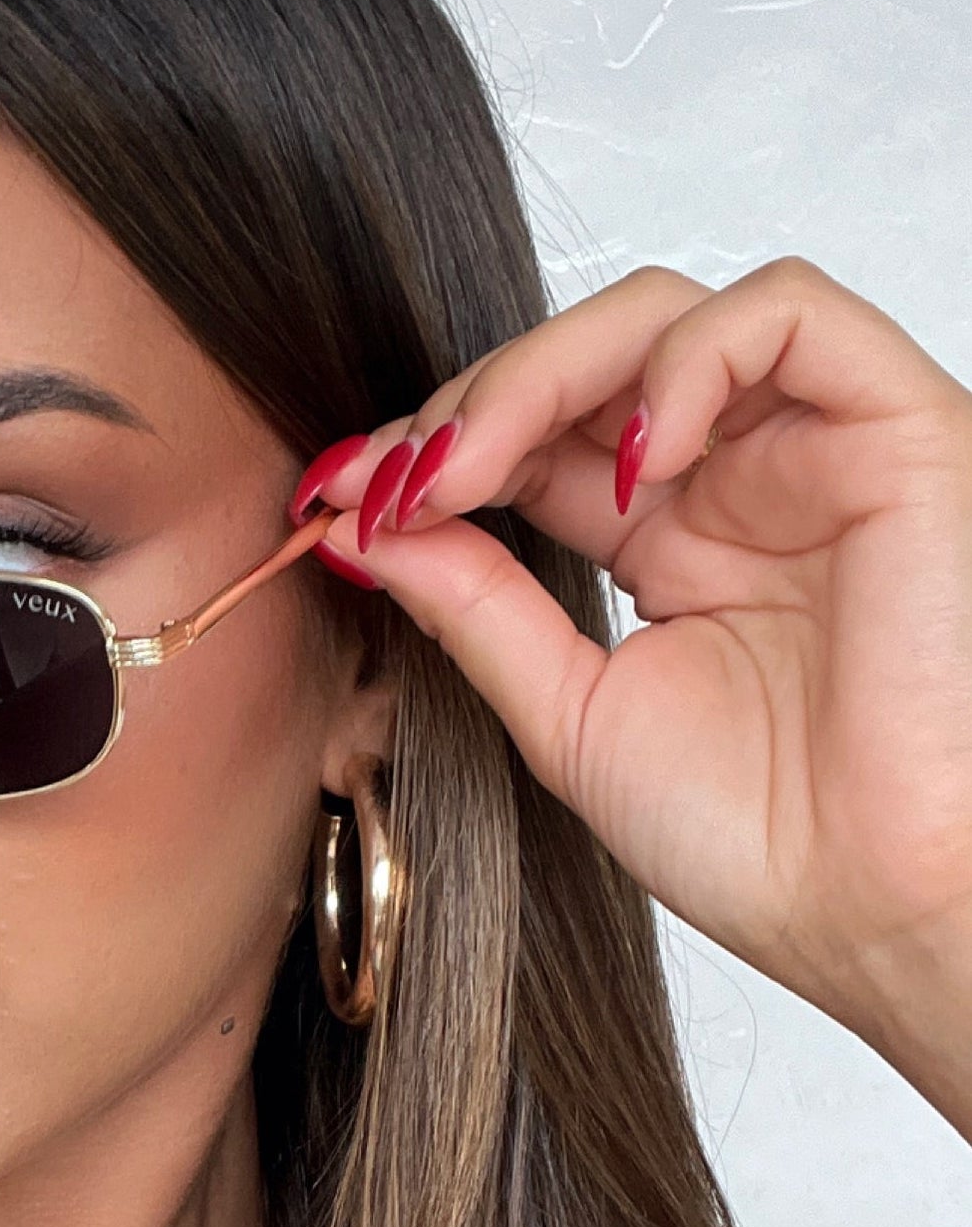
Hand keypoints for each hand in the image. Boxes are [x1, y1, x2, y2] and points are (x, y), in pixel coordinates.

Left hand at [306, 259, 971, 1118]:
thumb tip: (359, 525)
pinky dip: (687, 359)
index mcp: (664, 542)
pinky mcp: (895, 429)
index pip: (532, 439)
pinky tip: (628, 460)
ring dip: (543, 372)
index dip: (429, 448)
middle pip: (583, 362)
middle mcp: (736, 481)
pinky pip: (789, 316)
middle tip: (389, 479)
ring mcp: (811, 449)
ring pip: (667, 316)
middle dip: (465, 406)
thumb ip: (474, 609)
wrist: (872, 910)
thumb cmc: (761, 840)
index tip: (332, 496)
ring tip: (473, 467)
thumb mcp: (569, 714)